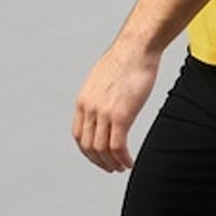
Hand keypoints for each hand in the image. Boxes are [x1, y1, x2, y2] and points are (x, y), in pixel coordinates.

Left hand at [72, 37, 160, 171]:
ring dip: (111, 163)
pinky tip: (129, 162)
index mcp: (83, 101)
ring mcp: (104, 112)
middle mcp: (89, 108)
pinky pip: (118, 146)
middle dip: (99, 161)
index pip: (79, 135)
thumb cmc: (125, 60)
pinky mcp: (121, 115)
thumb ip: (99, 95)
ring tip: (122, 167)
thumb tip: (105, 102)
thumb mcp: (102, 79)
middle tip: (111, 168)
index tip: (99, 157)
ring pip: (102, 149)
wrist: (136, 48)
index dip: (87, 151)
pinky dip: (123, 158)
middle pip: (88, 146)